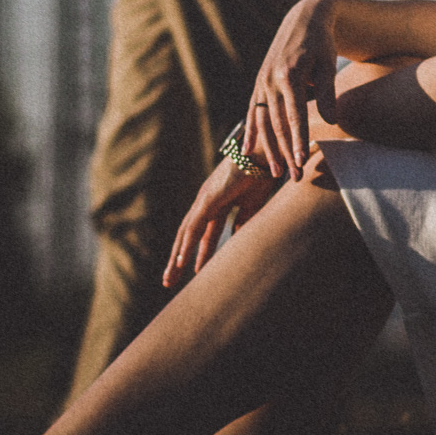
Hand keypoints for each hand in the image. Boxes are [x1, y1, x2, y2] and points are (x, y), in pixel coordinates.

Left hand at [162, 157, 274, 287]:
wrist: (266, 153)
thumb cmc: (261, 174)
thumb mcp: (252, 204)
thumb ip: (243, 221)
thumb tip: (237, 238)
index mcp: (216, 204)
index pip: (201, 233)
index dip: (196, 253)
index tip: (191, 272)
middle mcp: (206, 202)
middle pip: (188, 235)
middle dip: (179, 258)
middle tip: (169, 281)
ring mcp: (206, 199)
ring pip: (187, 232)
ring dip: (178, 256)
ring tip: (170, 278)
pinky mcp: (209, 197)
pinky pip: (196, 225)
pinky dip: (188, 244)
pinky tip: (182, 260)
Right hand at [245, 0, 338, 181]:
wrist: (303, 20)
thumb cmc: (322, 44)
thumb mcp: (328, 63)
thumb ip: (327, 92)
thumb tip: (330, 120)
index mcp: (289, 75)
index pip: (294, 115)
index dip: (298, 140)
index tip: (301, 161)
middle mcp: (270, 80)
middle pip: (277, 124)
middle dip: (285, 153)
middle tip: (294, 177)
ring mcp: (261, 83)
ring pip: (262, 123)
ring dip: (269, 150)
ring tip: (276, 174)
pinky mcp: (259, 84)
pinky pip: (252, 113)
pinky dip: (251, 133)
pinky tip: (248, 152)